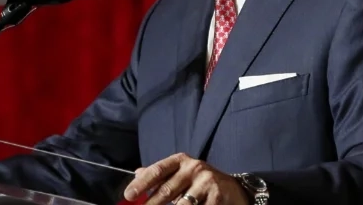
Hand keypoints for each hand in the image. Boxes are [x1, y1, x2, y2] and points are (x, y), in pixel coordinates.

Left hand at [123, 153, 247, 204]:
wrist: (234, 190)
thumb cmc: (201, 182)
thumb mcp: (181, 174)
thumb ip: (161, 175)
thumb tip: (137, 174)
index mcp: (181, 160)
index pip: (157, 170)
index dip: (142, 183)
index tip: (128, 195)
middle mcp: (193, 167)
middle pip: (167, 190)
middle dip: (152, 203)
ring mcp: (206, 181)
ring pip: (182, 204)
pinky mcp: (217, 196)